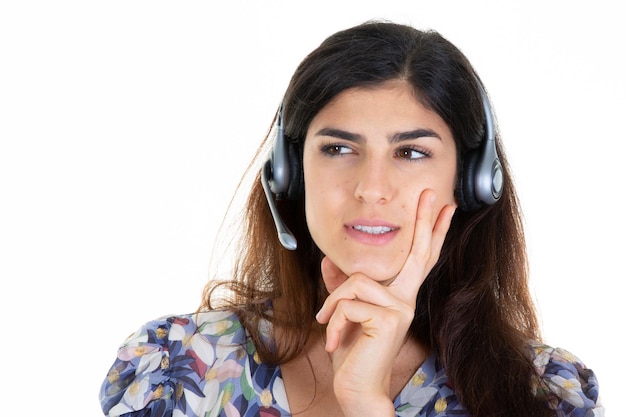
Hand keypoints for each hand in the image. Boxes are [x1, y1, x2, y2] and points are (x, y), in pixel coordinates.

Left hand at [315, 189, 455, 415]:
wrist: (356, 389)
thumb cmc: (353, 354)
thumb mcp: (343, 316)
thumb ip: (340, 289)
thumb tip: (330, 262)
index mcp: (399, 296)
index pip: (418, 259)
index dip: (431, 233)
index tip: (445, 207)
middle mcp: (406, 299)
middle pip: (418, 252)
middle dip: (425, 219)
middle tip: (433, 192)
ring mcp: (400, 308)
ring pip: (356, 282)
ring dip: (332, 305)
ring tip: (328, 326)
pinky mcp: (389, 318)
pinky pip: (348, 302)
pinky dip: (333, 320)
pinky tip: (335, 340)